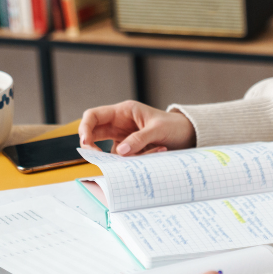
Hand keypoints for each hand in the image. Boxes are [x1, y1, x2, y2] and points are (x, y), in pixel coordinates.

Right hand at [79, 101, 195, 155]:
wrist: (187, 134)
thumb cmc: (174, 125)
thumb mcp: (158, 129)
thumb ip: (139, 139)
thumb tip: (120, 152)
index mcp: (123, 111)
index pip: (93, 116)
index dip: (84, 128)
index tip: (86, 143)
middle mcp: (119, 123)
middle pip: (94, 132)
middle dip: (92, 146)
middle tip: (97, 158)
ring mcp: (123, 137)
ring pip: (108, 149)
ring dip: (118, 157)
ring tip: (144, 153)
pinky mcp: (130, 149)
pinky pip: (122, 158)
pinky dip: (131, 162)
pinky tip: (152, 154)